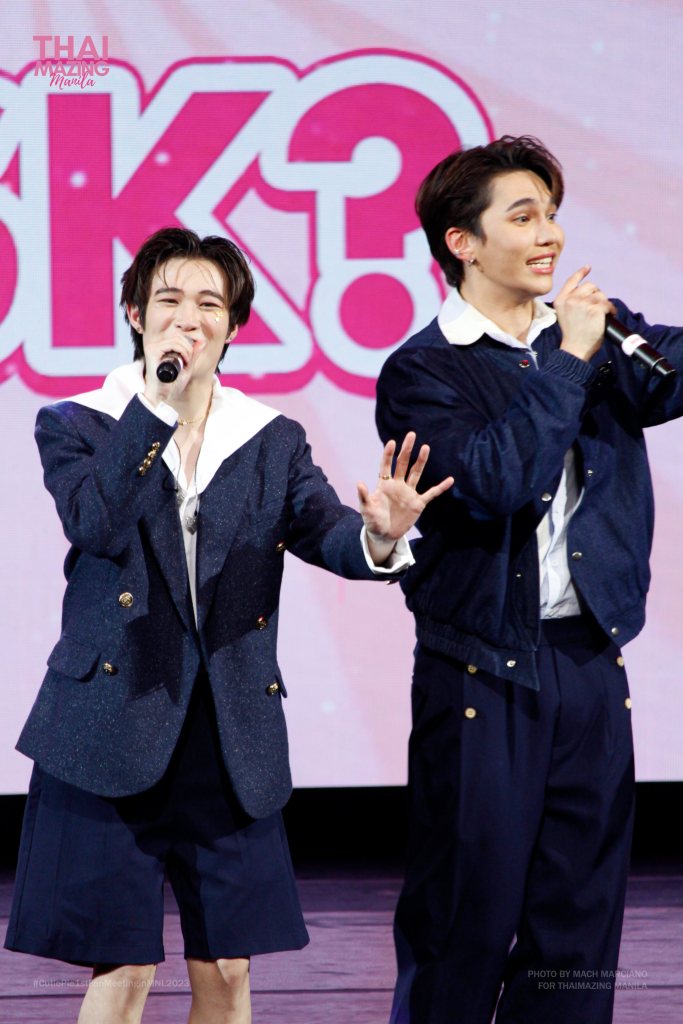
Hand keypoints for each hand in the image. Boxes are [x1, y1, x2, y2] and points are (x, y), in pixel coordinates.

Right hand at [143, 332, 206, 405]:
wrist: (162, 397)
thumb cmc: (172, 385)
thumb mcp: (186, 367)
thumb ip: (193, 354)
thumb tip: (202, 341)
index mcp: (161, 348)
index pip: (178, 336)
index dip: (188, 346)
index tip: (189, 360)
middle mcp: (155, 345)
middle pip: (178, 336)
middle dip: (189, 348)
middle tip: (189, 362)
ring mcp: (152, 347)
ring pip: (177, 339)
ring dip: (187, 351)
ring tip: (186, 363)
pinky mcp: (152, 351)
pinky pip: (172, 344)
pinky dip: (182, 351)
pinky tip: (184, 362)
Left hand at [357, 432, 454, 563]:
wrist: (384, 535)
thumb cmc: (373, 521)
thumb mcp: (366, 509)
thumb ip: (364, 496)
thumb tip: (359, 483)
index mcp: (384, 485)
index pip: (386, 466)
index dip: (388, 455)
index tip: (392, 442)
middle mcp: (397, 485)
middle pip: (403, 464)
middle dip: (407, 450)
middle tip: (411, 435)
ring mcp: (409, 493)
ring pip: (416, 473)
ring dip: (421, 461)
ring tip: (425, 448)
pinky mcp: (418, 503)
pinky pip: (431, 493)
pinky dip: (440, 487)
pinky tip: (450, 480)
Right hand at [555, 265, 615, 361]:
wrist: (575, 349)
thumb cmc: (572, 335)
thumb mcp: (565, 315)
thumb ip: (571, 303)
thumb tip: (588, 293)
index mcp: (561, 300)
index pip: (571, 281)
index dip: (581, 273)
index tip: (588, 267)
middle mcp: (570, 299)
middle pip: (590, 286)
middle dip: (596, 295)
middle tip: (598, 307)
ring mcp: (582, 303)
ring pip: (601, 295)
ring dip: (605, 303)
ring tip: (603, 314)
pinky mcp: (595, 309)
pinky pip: (608, 304)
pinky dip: (611, 310)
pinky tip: (609, 316)